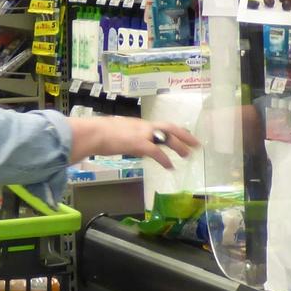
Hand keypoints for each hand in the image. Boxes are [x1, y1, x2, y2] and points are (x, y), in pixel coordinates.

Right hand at [70, 116, 198, 170]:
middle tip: (196, 144)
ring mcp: (142, 133)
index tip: (186, 135)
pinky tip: (170, 166)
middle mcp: (144, 126)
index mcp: (139, 124)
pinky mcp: (139, 143)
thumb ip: (129, 137)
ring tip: (188, 155)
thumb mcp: (119, 132)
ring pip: (167, 137)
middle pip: (170, 128)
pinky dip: (165, 159)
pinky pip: (156, 152)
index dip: (176, 131)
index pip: (162, 126)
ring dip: (179, 146)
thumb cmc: (100, 134)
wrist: (94, 133)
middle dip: (184, 136)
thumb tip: (133, 144)